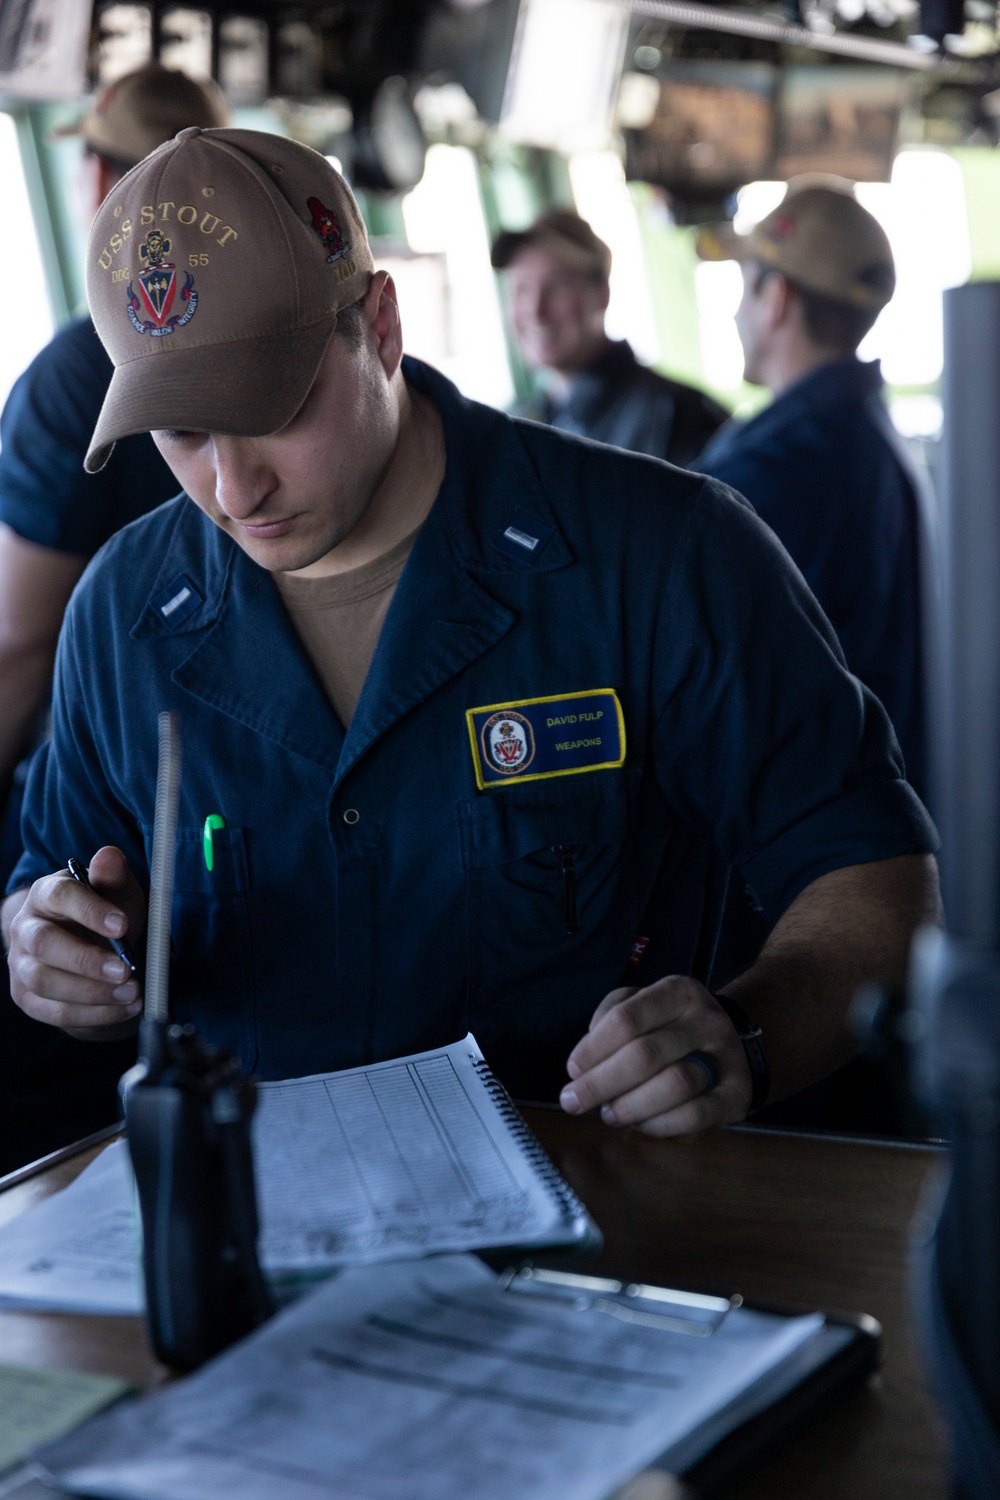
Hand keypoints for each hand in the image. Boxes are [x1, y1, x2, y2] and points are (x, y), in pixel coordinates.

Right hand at [4, 846, 146, 1035]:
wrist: (100, 956)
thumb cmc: (110, 919)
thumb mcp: (120, 895)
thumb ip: (114, 878)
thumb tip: (109, 856)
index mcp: (47, 893)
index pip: (59, 895)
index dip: (90, 910)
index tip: (123, 925)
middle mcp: (26, 927)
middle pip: (44, 944)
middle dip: (86, 960)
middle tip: (126, 970)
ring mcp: (21, 964)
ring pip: (44, 981)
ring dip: (92, 992)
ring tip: (133, 992)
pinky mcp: (27, 998)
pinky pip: (55, 1012)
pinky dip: (93, 1014)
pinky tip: (124, 1008)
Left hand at [560, 977, 752, 1136]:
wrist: (737, 1046)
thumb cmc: (675, 1027)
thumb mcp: (645, 1005)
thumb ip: (612, 1019)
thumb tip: (583, 1060)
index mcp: (677, 992)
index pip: (626, 1019)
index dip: (592, 1049)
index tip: (572, 1070)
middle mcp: (705, 1019)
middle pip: (644, 1054)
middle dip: (601, 1083)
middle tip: (574, 1101)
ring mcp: (726, 1056)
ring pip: (674, 1084)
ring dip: (630, 1106)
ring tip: (609, 1114)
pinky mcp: (737, 1094)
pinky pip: (696, 1114)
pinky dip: (660, 1125)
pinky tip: (640, 1125)